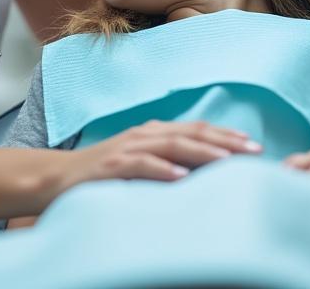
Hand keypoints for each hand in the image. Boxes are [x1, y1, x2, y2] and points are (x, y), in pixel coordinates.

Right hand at [58, 120, 261, 191]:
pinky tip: (182, 177)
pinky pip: (141, 165)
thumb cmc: (102, 175)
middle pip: (191, 133)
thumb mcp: (139, 164)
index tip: (253, 144)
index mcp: (153, 132)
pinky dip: (163, 169)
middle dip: (225, 141)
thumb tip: (204, 174)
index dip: (226, 134)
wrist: (55, 179)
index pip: (197, 129)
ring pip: (172, 144)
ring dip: (202, 151)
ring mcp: (127, 148)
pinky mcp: (111, 166)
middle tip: (254, 151)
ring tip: (228, 160)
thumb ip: (167, 163)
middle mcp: (144, 134)